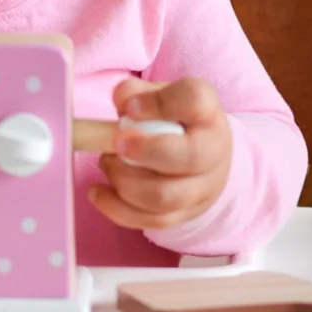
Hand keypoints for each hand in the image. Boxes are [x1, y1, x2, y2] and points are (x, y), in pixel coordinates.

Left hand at [88, 77, 231, 230]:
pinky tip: (97, 192)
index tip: (129, 108)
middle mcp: (213, 151)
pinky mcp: (184, 215)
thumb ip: (135, 91)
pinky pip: (151, 220)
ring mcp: (202, 188)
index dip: (160, 104)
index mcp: (206, 111)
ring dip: (124, 181)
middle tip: (116, 143)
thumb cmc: (173, 119)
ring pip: (164, 196)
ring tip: (107, 162)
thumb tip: (121, 100)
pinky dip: (117, 208)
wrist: (204, 154)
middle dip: (145, 151)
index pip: (194, 100)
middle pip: (188, 157)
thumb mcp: (158, 95)